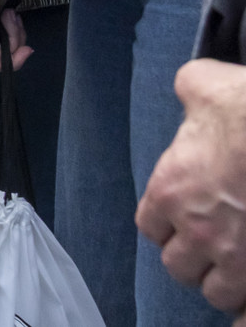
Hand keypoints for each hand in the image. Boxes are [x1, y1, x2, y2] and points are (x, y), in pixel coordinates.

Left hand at [137, 59, 245, 317]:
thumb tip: (191, 86)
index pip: (152, 226)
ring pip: (217, 292)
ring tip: (235, 268)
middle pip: (179, 266)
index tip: (182, 219)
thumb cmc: (245, 107)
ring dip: (224, 282)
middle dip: (193, 259)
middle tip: (210, 248)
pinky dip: (245, 306)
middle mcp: (197, 230)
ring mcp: (236, 255)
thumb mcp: (204, 84)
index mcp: (170, 190)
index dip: (168, 224)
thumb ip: (190, 89)